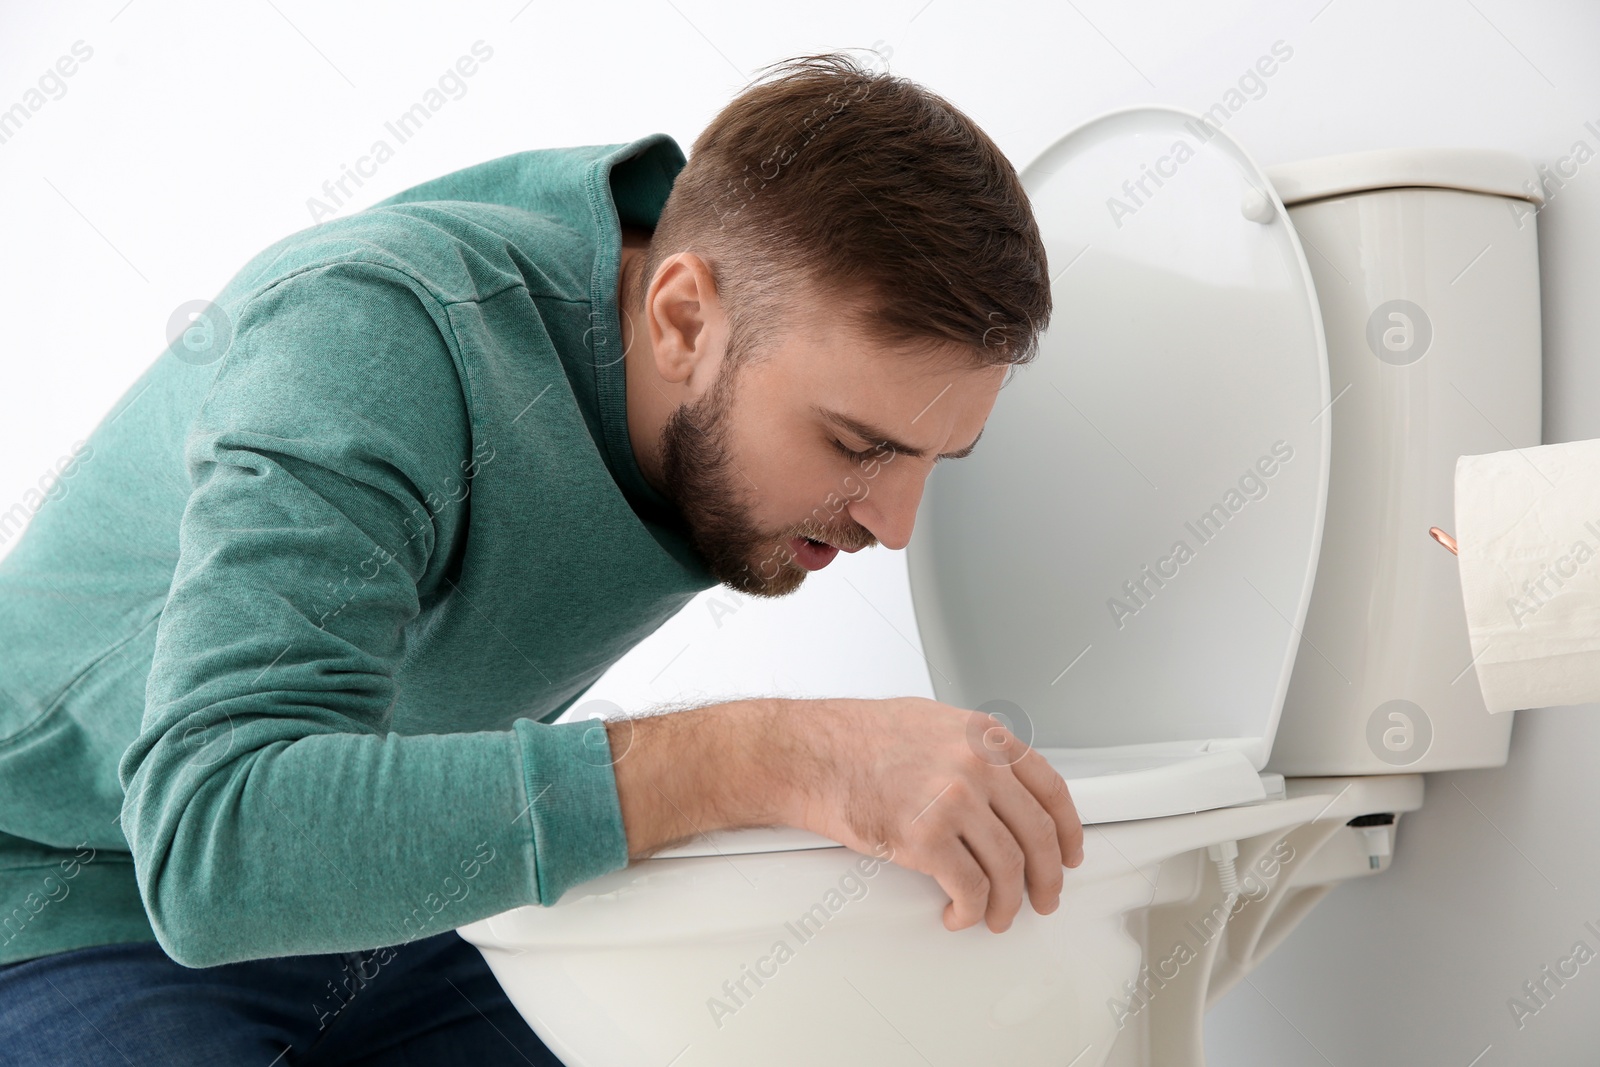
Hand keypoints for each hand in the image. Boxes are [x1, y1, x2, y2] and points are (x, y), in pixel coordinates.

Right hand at [781, 696, 1083, 932]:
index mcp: (983, 736)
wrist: (809, 753)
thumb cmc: (856, 738)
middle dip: (1048, 878)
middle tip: (1043, 898)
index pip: (1051, 788)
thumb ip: (973, 748)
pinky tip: (960, 914)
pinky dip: (972, 911)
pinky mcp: (926, 838)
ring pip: (1009, 868)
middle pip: (1038, 835)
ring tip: (998, 916)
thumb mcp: (932, 723)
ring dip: (1008, 904)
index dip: (1068, 830)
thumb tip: (1001, 784)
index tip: (1069, 854)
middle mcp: (977, 765)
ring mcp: (954, 800)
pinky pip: (970, 889)